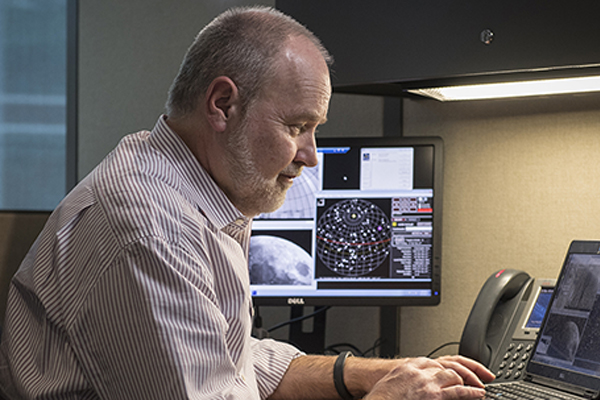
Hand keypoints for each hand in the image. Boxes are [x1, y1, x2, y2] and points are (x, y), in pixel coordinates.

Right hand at [363, 357, 491, 399]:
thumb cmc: (381, 398)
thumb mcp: (392, 382)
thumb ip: (406, 380)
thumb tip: (412, 388)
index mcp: (409, 366)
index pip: (434, 362)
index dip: (447, 368)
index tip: (454, 373)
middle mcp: (420, 371)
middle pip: (447, 366)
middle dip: (461, 373)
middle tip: (473, 378)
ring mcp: (427, 383)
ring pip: (454, 376)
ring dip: (467, 381)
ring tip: (478, 386)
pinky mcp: (434, 396)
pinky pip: (458, 391)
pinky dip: (471, 392)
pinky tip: (479, 394)